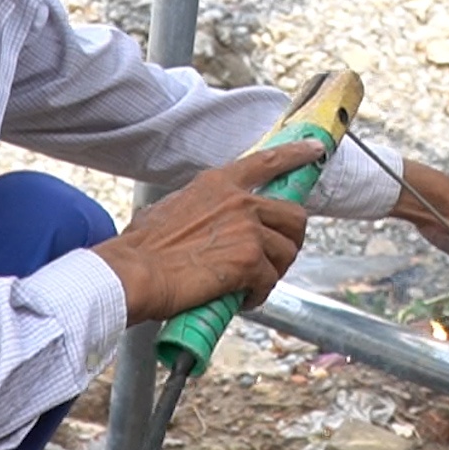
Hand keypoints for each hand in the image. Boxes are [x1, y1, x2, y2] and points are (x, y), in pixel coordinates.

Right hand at [91, 141, 321, 324]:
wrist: (132, 273)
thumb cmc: (140, 248)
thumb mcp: (168, 209)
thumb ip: (195, 208)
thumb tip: (198, 222)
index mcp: (218, 183)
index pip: (267, 161)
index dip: (296, 154)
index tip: (316, 149)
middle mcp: (239, 201)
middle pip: (293, 215)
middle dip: (291, 239)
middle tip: (276, 258)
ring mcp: (247, 229)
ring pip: (286, 251)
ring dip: (273, 272)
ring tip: (251, 284)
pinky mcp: (249, 261)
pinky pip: (270, 281)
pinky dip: (258, 295)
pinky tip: (241, 299)